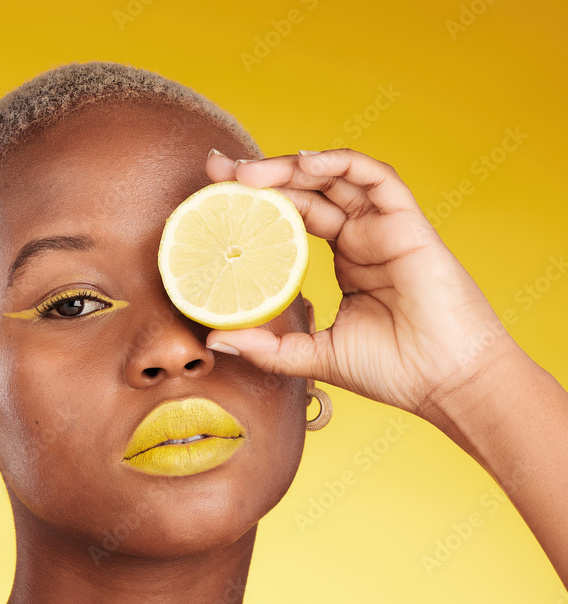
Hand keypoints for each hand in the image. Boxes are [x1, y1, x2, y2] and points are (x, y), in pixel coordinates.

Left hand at [203, 148, 522, 417]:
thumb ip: (267, 347)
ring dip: (291, 167)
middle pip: (309, 192)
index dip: (258, 202)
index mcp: (346, 262)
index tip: (215, 195)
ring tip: (247, 172)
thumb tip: (214, 339)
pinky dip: (343, 164)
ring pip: (336, 178)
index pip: (295, 218)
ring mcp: (385, 229)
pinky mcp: (408, 225)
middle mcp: (363, 239)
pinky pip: (378, 179)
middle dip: (262, 177)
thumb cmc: (393, 371)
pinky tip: (305, 165)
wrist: (445, 383)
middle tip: (218, 172)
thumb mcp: (312, 356)